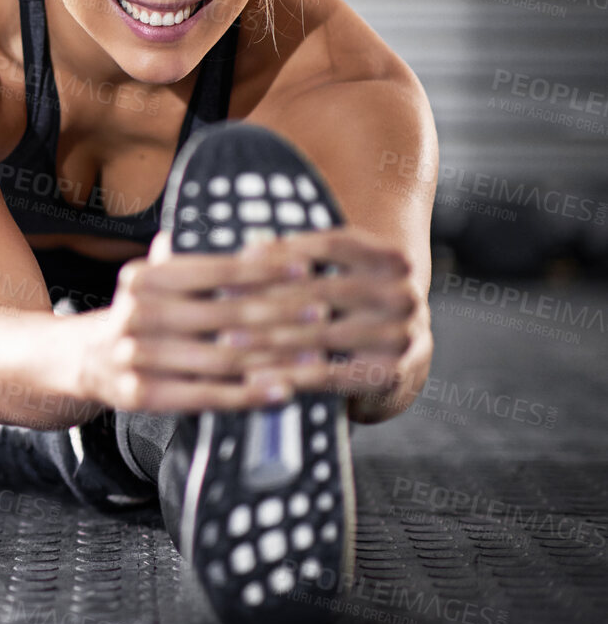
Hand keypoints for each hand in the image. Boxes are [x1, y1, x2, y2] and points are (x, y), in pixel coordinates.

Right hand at [85, 229, 408, 413]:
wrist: (83, 360)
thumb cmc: (139, 315)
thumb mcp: (154, 280)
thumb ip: (196, 262)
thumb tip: (260, 241)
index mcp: (144, 278)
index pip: (216, 269)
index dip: (265, 268)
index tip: (307, 267)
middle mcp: (136, 313)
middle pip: (225, 314)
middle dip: (282, 313)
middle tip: (324, 310)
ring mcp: (135, 356)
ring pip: (222, 357)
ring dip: (275, 357)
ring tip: (317, 354)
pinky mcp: (140, 395)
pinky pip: (205, 395)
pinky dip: (248, 394)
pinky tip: (282, 390)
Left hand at [235, 227, 416, 407]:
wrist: (402, 359)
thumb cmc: (352, 307)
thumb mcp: (342, 275)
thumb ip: (304, 262)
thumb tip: (246, 250)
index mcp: (392, 259)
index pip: (330, 245)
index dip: (283, 250)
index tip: (240, 258)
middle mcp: (403, 294)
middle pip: (320, 291)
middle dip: (265, 296)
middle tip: (221, 302)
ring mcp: (400, 336)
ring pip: (319, 333)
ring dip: (267, 338)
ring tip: (227, 340)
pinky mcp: (390, 374)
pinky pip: (328, 374)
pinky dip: (288, 375)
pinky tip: (254, 378)